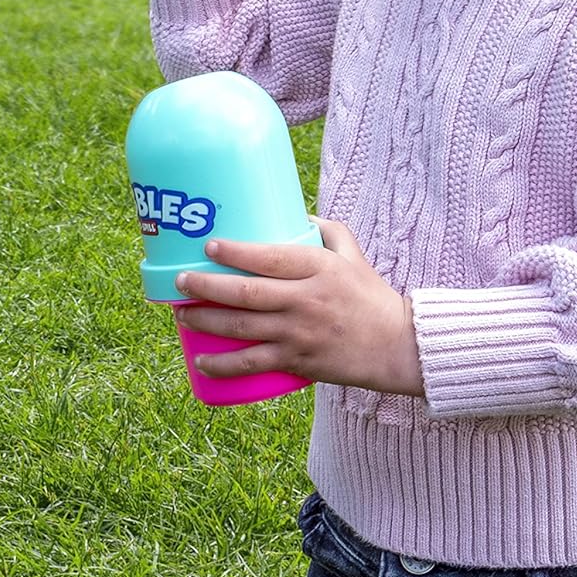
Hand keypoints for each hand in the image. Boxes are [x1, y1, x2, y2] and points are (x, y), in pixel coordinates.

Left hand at [172, 217, 424, 395]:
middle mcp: (305, 300)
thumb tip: (293, 212)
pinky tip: (201, 360)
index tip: (208, 246)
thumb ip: (324, 230)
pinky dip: (223, 364)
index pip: (270, 257)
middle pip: (246, 293)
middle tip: (179, 281)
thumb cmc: (371, 295)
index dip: (235, 252)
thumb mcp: (351, 254)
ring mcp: (299, 334)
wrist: (397, 346)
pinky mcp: (298, 362)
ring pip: (242, 328)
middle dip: (205, 287)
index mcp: (318, 269)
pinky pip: (253, 364)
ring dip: (205, 321)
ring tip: (180, 315)